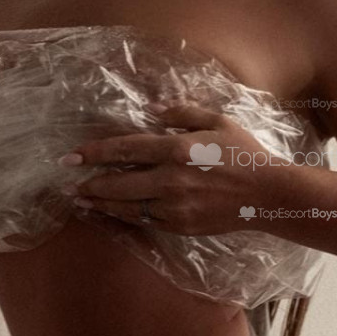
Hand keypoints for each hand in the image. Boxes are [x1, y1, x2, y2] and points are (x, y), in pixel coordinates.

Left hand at [59, 102, 289, 235]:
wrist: (268, 194)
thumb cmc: (244, 153)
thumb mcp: (218, 121)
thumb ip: (183, 112)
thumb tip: (152, 109)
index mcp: (177, 149)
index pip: (125, 150)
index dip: (94, 153)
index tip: (72, 156)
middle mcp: (171, 180)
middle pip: (118, 183)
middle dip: (89, 183)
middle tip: (68, 183)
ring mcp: (175, 207)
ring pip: (127, 207)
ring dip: (101, 203)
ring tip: (82, 200)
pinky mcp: (181, 226)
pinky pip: (144, 221)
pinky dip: (124, 217)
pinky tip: (110, 212)